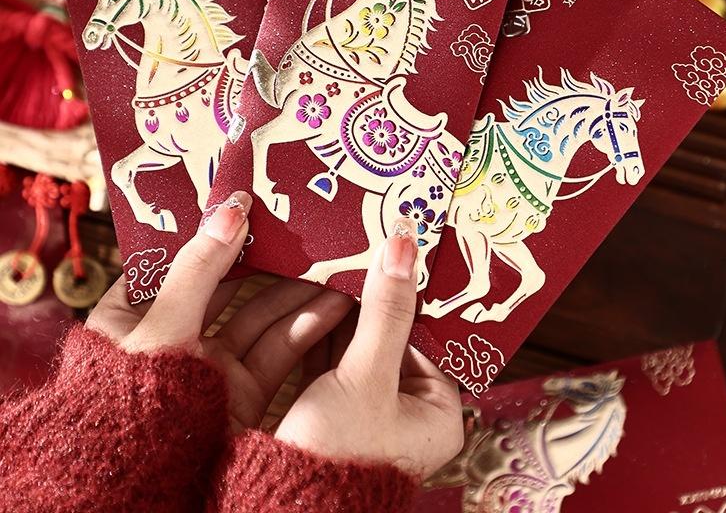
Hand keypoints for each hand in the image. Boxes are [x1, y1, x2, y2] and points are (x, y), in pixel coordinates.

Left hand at [86, 191, 352, 430]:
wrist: (137, 483)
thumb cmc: (131, 397)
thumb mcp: (162, 324)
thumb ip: (200, 267)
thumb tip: (232, 210)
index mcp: (137, 314)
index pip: (183, 259)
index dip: (217, 232)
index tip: (254, 203)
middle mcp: (176, 336)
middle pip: (231, 286)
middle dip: (270, 261)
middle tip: (306, 231)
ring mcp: (210, 365)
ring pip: (262, 317)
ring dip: (298, 292)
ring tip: (334, 265)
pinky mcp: (241, 391)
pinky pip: (278, 351)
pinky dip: (306, 328)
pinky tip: (334, 305)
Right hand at [275, 220, 464, 477]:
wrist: (277, 507)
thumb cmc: (338, 453)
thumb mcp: (367, 375)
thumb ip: (385, 311)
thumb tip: (403, 247)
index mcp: (438, 413)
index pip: (427, 337)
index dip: (406, 297)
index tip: (392, 257)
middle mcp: (410, 413)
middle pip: (392, 339)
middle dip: (372, 301)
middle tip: (361, 255)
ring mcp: (372, 413)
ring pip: (362, 347)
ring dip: (345, 313)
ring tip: (336, 268)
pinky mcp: (338, 411)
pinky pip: (337, 362)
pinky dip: (325, 334)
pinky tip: (315, 299)